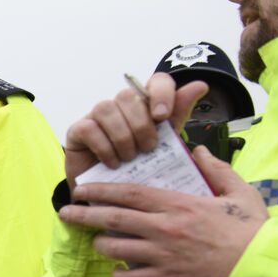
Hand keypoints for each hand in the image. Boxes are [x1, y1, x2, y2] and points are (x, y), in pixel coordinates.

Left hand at [61, 147, 267, 276]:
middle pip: (113, 218)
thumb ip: (217, 170)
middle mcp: (164, 228)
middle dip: (84, 215)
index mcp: (178, 205)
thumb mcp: (239, 192)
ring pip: (116, 249)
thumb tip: (199, 151)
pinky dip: (120, 274)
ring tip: (95, 242)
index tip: (81, 189)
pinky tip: (118, 271)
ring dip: (101, 245)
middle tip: (65, 213)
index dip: (100, 190)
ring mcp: (162, 255)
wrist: (260, 267)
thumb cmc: (251, 230)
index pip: (129, 193)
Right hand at [63, 74, 207, 185]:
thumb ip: (179, 114)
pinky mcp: (77, 130)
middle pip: (128, 96)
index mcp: (145, 103)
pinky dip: (104, 148)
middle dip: (141, 125)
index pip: (155, 81)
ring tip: (129, 158)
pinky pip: (90, 128)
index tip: (162, 117)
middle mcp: (119, 105)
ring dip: (122, 137)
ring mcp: (96, 116)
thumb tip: (200, 85)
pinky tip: (113, 164)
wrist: (111, 195)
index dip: (160, 93)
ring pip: (107, 109)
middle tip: (148, 149)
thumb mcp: (165, 142)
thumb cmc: (139, 166)